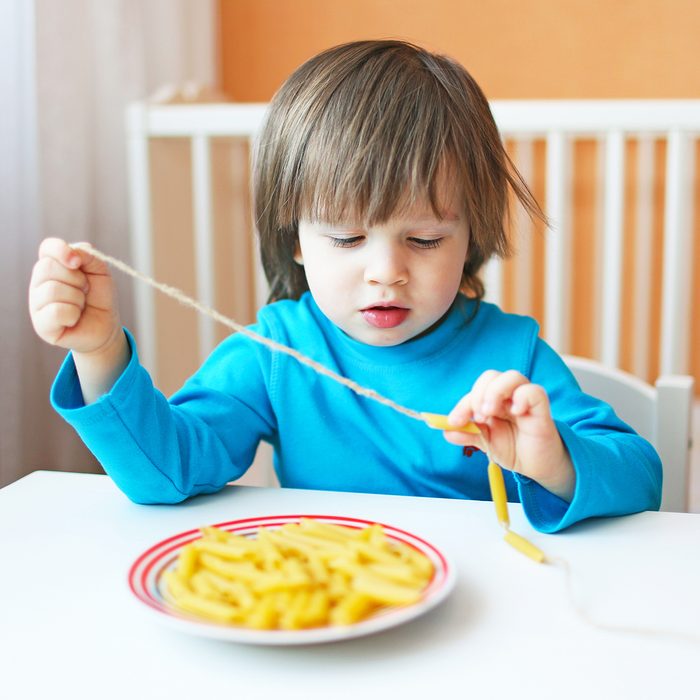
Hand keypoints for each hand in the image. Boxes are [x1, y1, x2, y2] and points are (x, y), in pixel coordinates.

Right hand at [29, 237, 121, 353]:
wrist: (106, 326)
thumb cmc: (99, 297)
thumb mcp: (100, 271)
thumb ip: (87, 256)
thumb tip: (72, 253)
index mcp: (52, 266)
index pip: (47, 248)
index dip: (61, 250)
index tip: (78, 262)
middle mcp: (39, 283)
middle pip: (47, 267)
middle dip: (76, 279)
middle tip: (85, 290)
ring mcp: (36, 304)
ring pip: (52, 290)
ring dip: (77, 299)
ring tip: (80, 306)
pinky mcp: (41, 325)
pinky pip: (56, 312)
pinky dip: (73, 315)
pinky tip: (74, 319)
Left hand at [444, 370, 575, 500]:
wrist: (537, 467)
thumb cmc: (513, 449)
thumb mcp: (485, 443)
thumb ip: (467, 434)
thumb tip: (445, 431)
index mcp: (493, 400)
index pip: (474, 391)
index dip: (462, 405)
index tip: (454, 422)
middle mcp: (509, 396)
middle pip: (490, 376)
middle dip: (477, 395)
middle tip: (478, 418)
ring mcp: (525, 400)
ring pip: (512, 376)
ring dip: (495, 392)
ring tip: (490, 413)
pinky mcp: (541, 409)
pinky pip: (533, 391)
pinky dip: (522, 397)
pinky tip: (515, 412)